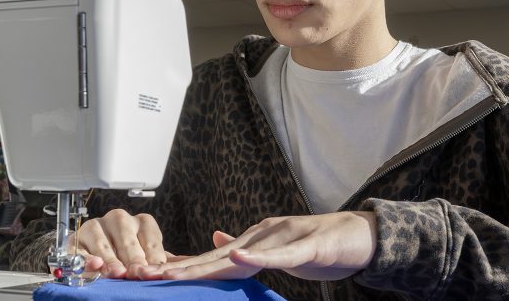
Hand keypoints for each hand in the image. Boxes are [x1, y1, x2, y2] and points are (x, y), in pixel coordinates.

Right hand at [70, 209, 176, 278]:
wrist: (95, 254)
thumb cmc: (128, 255)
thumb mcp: (148, 255)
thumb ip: (162, 260)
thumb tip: (184, 266)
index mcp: (141, 222)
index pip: (150, 237)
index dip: (153, 254)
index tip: (155, 269)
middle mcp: (118, 219)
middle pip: (126, 236)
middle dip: (132, 256)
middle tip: (136, 272)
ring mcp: (95, 227)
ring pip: (102, 241)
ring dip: (110, 258)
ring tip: (117, 272)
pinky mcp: (76, 239)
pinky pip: (79, 249)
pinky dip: (86, 258)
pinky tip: (94, 264)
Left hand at [131, 211, 377, 280]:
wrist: (360, 235)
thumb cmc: (320, 245)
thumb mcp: (277, 248)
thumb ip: (247, 246)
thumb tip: (216, 239)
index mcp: (255, 240)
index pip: (211, 258)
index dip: (181, 266)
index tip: (150, 275)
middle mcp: (263, 234)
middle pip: (215, 256)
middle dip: (181, 267)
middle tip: (148, 275)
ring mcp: (283, 237)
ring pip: (239, 255)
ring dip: (205, 265)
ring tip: (175, 272)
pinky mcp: (307, 245)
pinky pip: (278, 254)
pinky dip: (256, 258)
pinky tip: (235, 258)